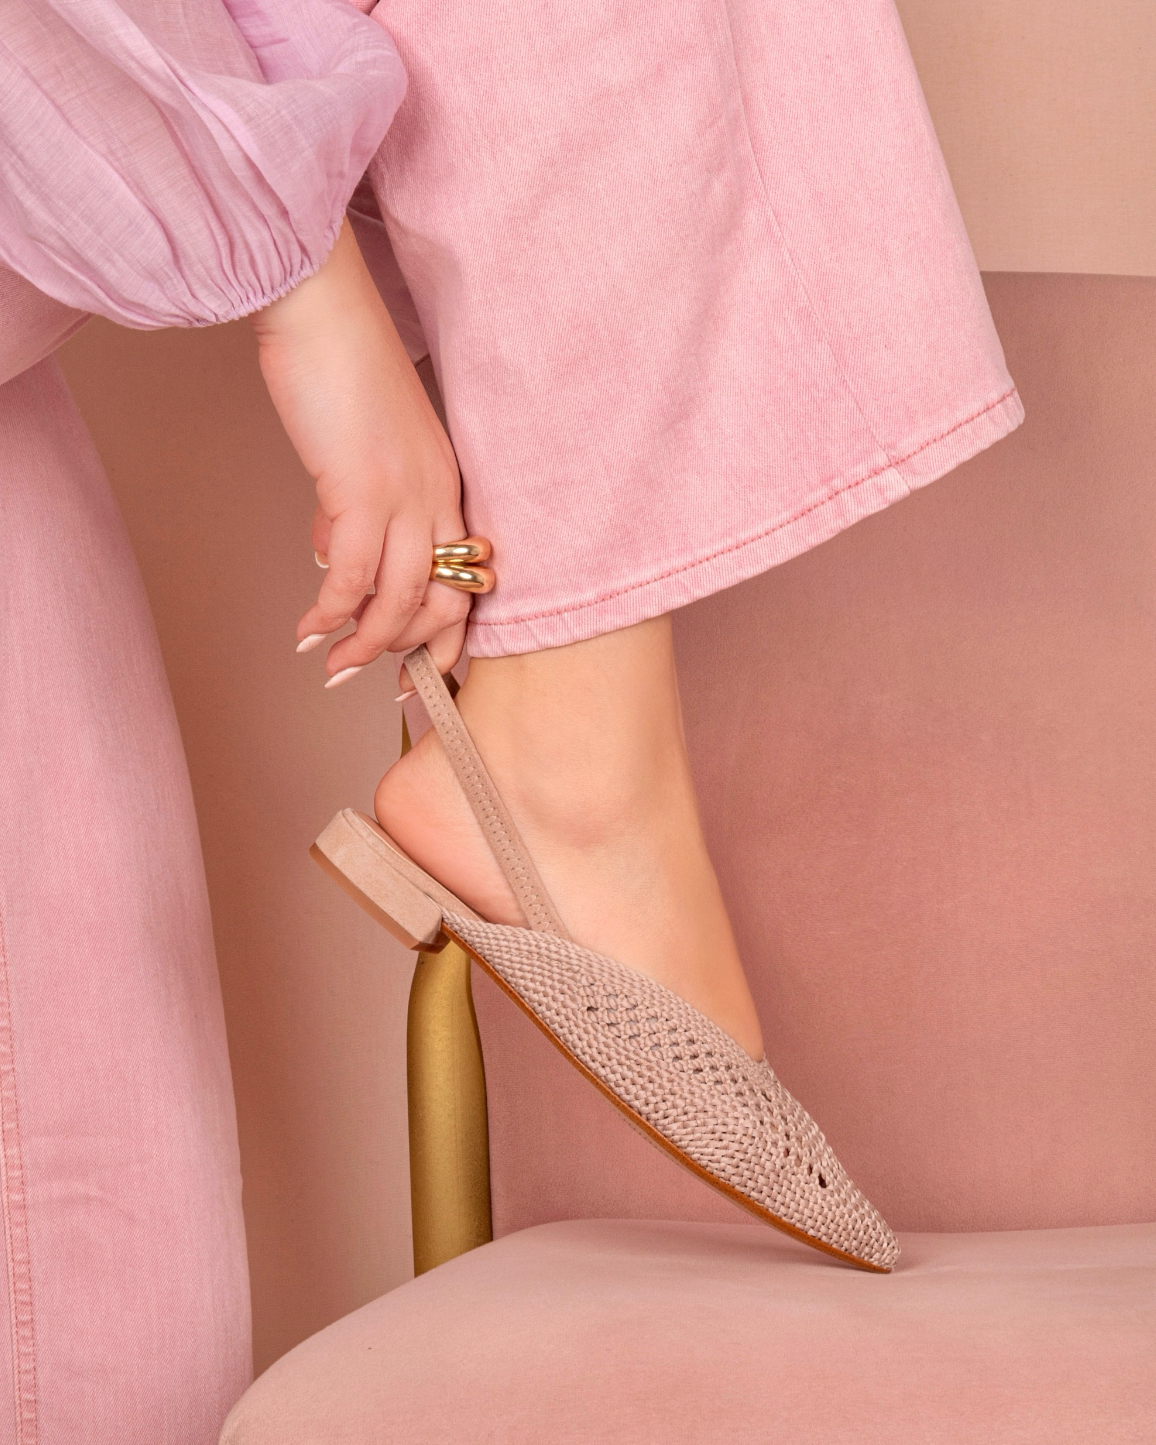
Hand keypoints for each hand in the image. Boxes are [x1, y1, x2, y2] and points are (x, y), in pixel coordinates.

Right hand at [251, 220, 468, 682]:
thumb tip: (332, 551)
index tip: (412, 668)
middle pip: (443, 601)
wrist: (321, 307)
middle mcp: (437, 496)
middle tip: (365, 676)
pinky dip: (332, 612)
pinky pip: (354, 577)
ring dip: (365, 644)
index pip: (464, 580)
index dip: (442, 634)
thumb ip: (359, 501)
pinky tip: (309, 628)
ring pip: (402, 600)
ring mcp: (405, 495)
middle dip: (405, 652)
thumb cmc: (338, 364)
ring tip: (332, 665)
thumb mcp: (364, 445)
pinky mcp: (361, 489)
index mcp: (445, 485)